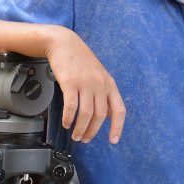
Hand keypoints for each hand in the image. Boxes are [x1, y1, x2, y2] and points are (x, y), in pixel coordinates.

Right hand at [44, 28, 125, 143]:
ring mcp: (86, 83)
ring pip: (87, 114)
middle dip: (92, 131)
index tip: (113, 140)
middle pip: (101, 116)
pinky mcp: (70, 82)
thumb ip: (104, 94)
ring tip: (75, 135)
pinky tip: (66, 123)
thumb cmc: (80, 61)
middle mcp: (100, 84)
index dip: (117, 127)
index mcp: (110, 84)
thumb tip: (107, 115)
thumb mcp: (99, 76)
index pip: (119, 110)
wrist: (64, 43)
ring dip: (80, 128)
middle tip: (84, 139)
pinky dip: (69, 118)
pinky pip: (71, 106)